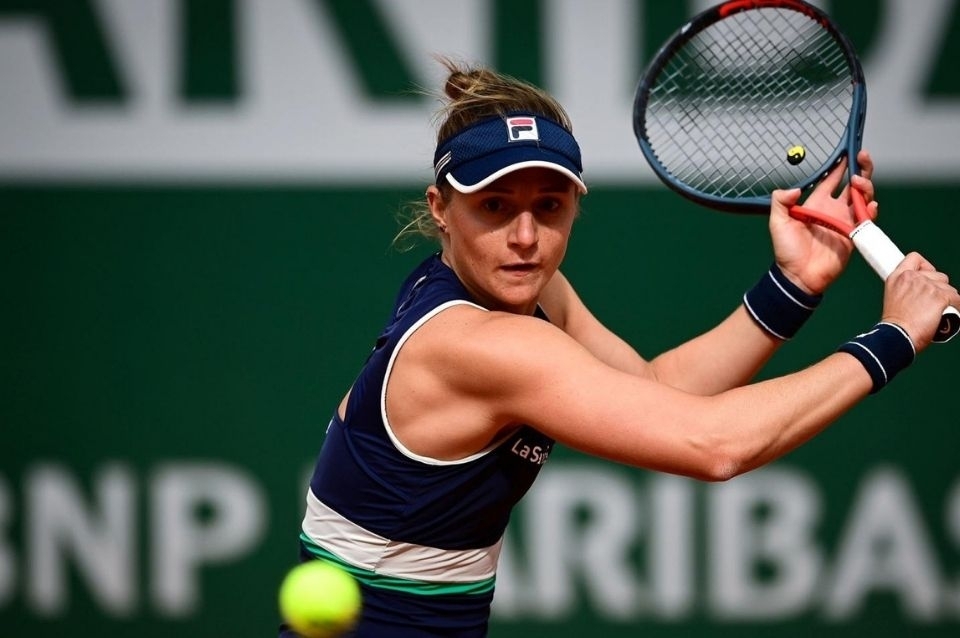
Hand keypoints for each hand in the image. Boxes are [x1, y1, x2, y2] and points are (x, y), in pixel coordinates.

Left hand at [768, 150, 878, 294]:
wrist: (798, 276)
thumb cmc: (787, 250)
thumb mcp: (777, 222)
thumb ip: (780, 202)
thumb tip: (793, 189)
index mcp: (817, 204)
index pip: (832, 180)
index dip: (840, 166)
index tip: (848, 151)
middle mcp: (834, 210)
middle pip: (853, 185)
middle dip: (861, 169)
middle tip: (863, 157)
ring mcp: (846, 222)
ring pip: (863, 198)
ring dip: (866, 187)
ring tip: (860, 181)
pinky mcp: (854, 236)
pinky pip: (867, 220)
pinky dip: (870, 210)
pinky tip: (868, 204)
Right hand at [882, 252, 959, 350]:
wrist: (898, 337)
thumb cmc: (896, 326)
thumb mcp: (894, 300)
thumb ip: (907, 289)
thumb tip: (922, 292)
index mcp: (897, 277)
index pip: (914, 259)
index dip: (925, 267)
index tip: (927, 278)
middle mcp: (912, 278)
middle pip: (938, 275)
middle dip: (939, 288)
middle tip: (931, 304)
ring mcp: (927, 286)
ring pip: (949, 288)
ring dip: (947, 300)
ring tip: (936, 313)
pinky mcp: (940, 296)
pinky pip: (957, 299)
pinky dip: (956, 308)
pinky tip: (947, 315)